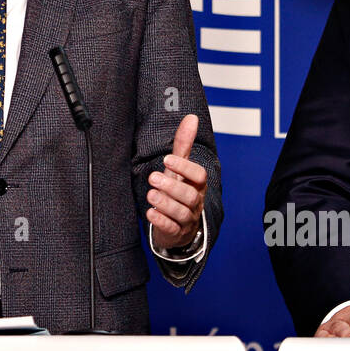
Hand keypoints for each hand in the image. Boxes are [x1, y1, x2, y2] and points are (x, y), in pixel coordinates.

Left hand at [146, 113, 206, 249]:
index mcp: (197, 185)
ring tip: (150, 195)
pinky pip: (172, 229)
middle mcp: (195, 202)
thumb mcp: (179, 168)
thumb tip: (191, 117)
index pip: (199, 176)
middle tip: (153, 178)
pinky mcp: (176, 233)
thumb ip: (184, 144)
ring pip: (181, 213)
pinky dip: (161, 222)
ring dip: (165, 203)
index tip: (167, 159)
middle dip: (171, 186)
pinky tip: (150, 214)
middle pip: (190, 195)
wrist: (177, 223)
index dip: (185, 167)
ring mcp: (187, 219)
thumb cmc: (177, 190)